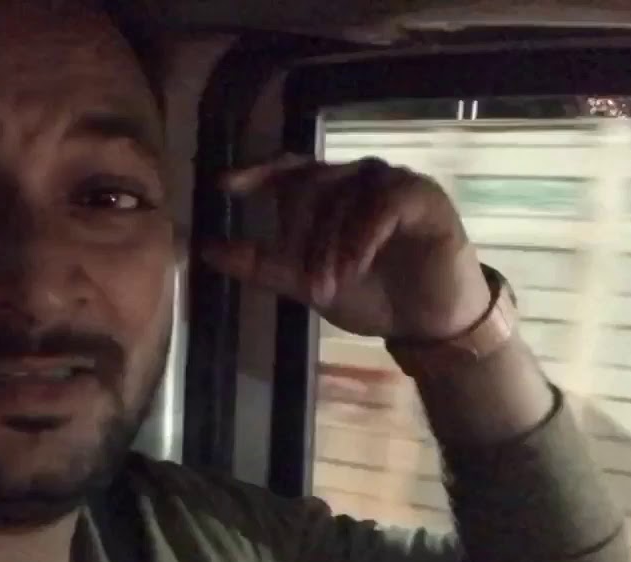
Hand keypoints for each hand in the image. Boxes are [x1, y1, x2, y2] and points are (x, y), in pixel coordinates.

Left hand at [202, 155, 490, 339]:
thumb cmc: (370, 295)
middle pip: (315, 186)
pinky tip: (357, 266)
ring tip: (329, 286)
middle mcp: (358, 179)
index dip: (257, 173)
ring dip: (333, 244)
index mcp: (330, 193)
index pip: (289, 170)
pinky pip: (385, 204)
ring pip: (346, 196)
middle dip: (305, 238)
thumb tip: (205, 251)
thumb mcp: (306, 283)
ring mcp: (391, 183)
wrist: (426, 322)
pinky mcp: (423, 197)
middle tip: (309, 285)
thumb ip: (260, 264)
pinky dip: (364, 236)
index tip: (224, 186)